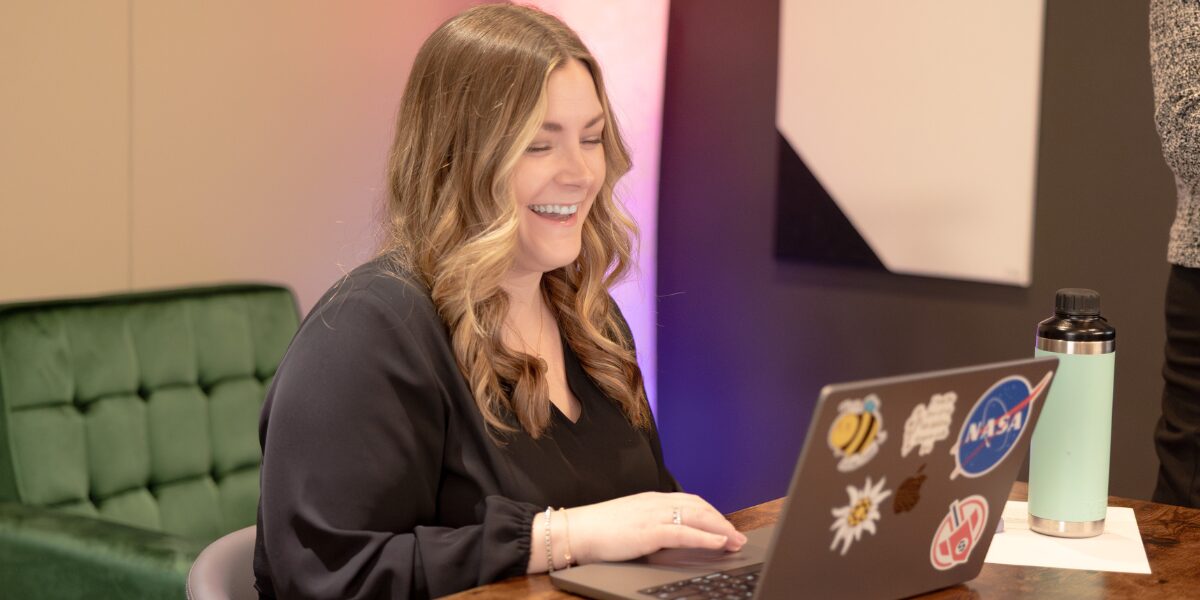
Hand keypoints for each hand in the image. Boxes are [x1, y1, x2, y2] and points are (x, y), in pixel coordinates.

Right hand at [564, 492, 747, 564]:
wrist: (575, 531)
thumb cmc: (596, 530)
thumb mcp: (628, 522)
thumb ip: (647, 524)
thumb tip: (663, 536)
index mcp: (650, 500)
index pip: (689, 501)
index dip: (710, 513)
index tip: (724, 525)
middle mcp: (655, 503)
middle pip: (699, 507)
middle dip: (721, 521)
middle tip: (737, 535)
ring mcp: (653, 515)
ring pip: (697, 517)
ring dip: (721, 529)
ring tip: (736, 540)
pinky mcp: (650, 531)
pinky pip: (685, 532)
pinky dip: (706, 537)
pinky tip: (719, 543)